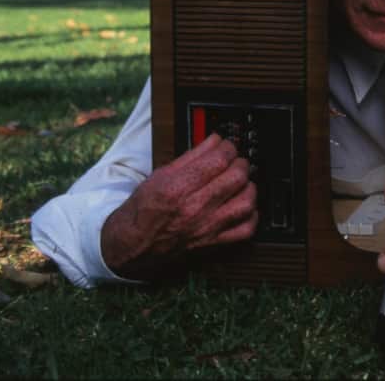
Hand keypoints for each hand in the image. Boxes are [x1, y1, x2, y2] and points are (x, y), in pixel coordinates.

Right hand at [101, 134, 256, 278]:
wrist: (133, 245)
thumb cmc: (143, 209)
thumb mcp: (160, 175)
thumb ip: (191, 156)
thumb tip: (215, 140)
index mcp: (178, 188)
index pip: (219, 160)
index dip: (228, 148)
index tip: (227, 146)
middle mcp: (194, 208)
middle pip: (236, 177)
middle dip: (240, 164)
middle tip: (235, 162)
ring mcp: (207, 227)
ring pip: (246, 202)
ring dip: (248, 187)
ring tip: (240, 183)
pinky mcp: (213, 242)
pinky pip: (246, 229)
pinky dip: (251, 216)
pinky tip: (243, 207)